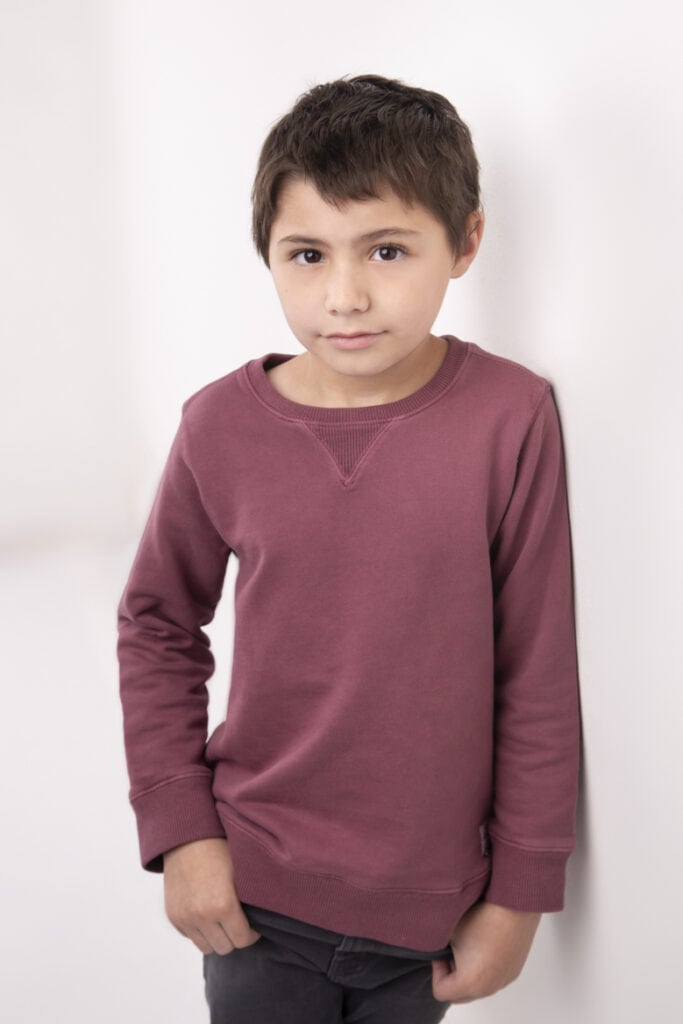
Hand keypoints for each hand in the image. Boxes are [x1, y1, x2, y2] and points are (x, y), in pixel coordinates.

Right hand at [163, 837, 261, 954]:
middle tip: (238, 921)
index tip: (253, 924)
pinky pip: (190, 936)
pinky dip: (199, 930)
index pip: (242, 940)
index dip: (251, 933)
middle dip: (234, 936)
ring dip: (216, 937)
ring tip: (222, 920)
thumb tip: (265, 916)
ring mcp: (184, 918)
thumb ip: (251, 898)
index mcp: (223, 905)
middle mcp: (202, 916)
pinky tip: (206, 913)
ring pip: (206, 947)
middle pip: (225, 947)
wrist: (187, 837)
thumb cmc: (219, 849)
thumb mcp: (241, 871)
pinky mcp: (173, 916)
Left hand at [431, 902, 540, 1003]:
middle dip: (451, 975)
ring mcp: (504, 980)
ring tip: (471, 943)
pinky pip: (493, 978)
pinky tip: (486, 942)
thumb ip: (436, 949)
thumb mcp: (448, 931)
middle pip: (459, 995)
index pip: (440, 990)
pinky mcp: (515, 970)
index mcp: (470, 983)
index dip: (437, 967)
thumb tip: (434, 950)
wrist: (514, 903)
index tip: (444, 948)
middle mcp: (489, 988)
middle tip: (453, 948)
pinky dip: (485, 967)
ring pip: (477, 987)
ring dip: (469, 972)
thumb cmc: (481, 915)